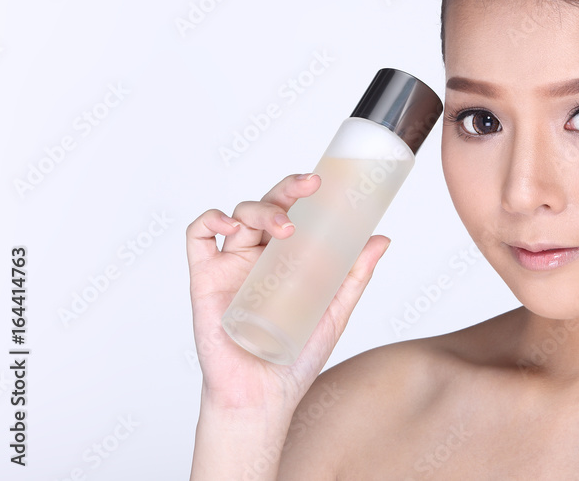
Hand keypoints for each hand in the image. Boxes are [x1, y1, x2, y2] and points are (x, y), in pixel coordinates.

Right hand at [186, 173, 390, 414]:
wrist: (263, 396)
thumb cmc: (295, 357)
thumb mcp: (335, 311)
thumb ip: (355, 275)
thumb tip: (381, 238)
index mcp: (286, 257)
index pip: (293, 212)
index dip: (305, 192)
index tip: (326, 181)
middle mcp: (258, 255)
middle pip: (267, 205)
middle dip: (288, 189)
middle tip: (311, 187)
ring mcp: (230, 265)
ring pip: (238, 216)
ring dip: (262, 210)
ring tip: (285, 228)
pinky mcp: (205, 280)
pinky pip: (197, 238)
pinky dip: (209, 220)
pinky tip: (230, 224)